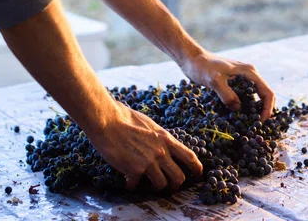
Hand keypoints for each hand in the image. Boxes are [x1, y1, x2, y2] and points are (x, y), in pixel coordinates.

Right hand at [85, 100, 203, 190]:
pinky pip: (136, 185)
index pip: (189, 156)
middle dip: (175, 185)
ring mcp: (148, 162)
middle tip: (169, 186)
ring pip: (161, 185)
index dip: (196, 168)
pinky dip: (131, 185)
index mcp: (166, 139)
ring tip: (147, 184)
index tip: (198, 174)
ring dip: (155, 187)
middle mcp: (161, 152)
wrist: (109, 122)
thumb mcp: (151, 126)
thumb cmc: (126, 119)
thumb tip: (162, 144)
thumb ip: (159, 138)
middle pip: (178, 177)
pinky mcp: (134, 170)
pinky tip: (127, 182)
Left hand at [179, 50, 275, 121]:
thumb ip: (227, 95)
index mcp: (250, 73)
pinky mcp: (234, 83)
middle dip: (262, 112)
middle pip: (263, 96)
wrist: (192, 59)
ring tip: (245, 124)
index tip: (261, 123)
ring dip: (251, 110)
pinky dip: (242, 107)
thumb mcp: (214, 81)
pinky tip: (234, 116)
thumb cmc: (203, 67)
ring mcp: (242, 78)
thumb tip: (238, 109)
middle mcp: (249, 75)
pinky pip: (243, 97)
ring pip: (253, 97)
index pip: (267, 93)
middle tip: (254, 127)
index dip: (267, 109)